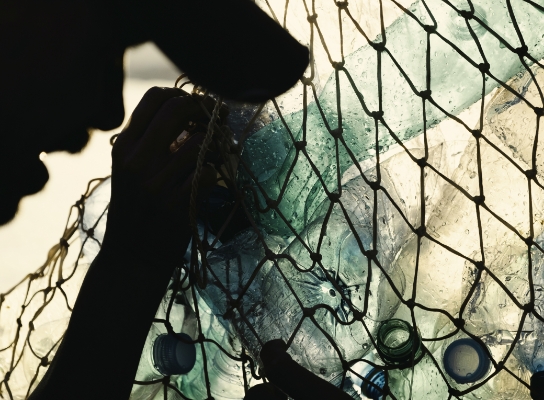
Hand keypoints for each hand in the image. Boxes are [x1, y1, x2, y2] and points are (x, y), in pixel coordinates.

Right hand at [28, 88, 227, 399]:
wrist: (131, 260)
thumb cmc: (136, 213)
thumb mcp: (130, 173)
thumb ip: (152, 143)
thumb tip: (193, 112)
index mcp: (123, 148)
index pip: (154, 98)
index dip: (183, 95)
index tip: (198, 106)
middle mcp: (136, 160)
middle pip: (178, 108)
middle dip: (205, 109)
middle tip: (219, 119)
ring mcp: (156, 183)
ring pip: (200, 141)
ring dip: (217, 143)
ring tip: (220, 152)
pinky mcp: (177, 205)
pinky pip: (209, 172)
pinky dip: (219, 169)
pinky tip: (217, 175)